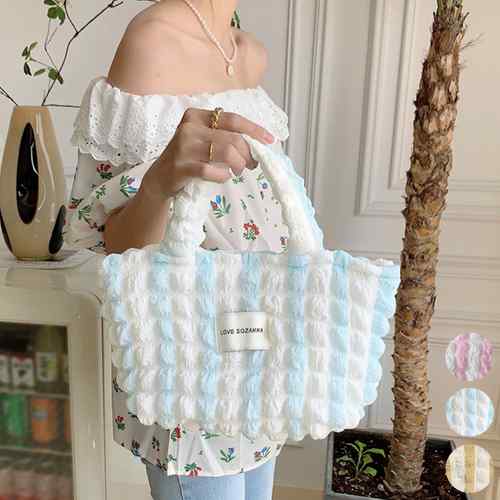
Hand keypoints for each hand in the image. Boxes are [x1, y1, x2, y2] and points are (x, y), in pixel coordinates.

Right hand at [142, 107, 275, 200]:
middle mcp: (189, 127)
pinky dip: (223, 176)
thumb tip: (257, 144)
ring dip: (239, 165)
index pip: (232, 119)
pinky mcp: (181, 167)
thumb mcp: (203, 141)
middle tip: (252, 164)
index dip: (254, 130)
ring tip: (239, 171)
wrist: (160, 179)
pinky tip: (224, 177)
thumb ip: (224, 137)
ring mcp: (183, 147)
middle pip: (232, 138)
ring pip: (225, 153)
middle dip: (248, 153)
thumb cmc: (188, 159)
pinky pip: (211, 171)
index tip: (270, 140)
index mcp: (196, 116)